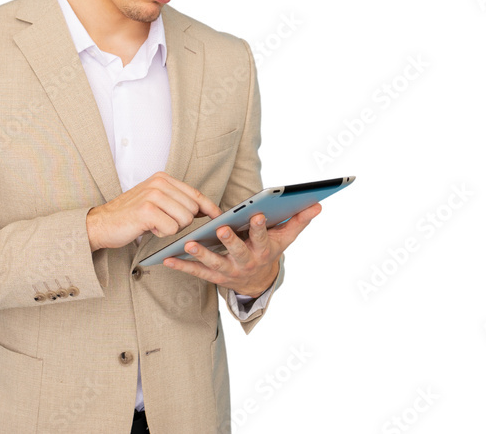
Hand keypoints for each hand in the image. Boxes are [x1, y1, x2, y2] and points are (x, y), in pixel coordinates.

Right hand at [86, 172, 221, 250]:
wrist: (102, 224)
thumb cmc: (131, 215)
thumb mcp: (156, 201)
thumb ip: (178, 201)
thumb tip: (206, 209)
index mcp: (163, 178)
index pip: (195, 193)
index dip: (209, 207)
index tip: (219, 216)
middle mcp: (159, 183)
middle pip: (192, 209)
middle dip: (183, 222)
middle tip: (163, 222)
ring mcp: (152, 195)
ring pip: (184, 219)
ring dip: (172, 228)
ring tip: (155, 224)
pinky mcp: (147, 210)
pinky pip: (171, 229)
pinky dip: (162, 234)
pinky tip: (149, 228)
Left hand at [161, 202, 322, 296]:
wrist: (258, 282)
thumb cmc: (270, 250)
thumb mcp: (286, 237)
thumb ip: (299, 220)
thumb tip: (318, 203)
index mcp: (263, 250)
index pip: (263, 238)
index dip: (261, 227)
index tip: (259, 215)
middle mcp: (246, 262)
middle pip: (238, 252)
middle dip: (230, 241)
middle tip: (221, 229)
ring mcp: (229, 271)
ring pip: (214, 264)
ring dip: (201, 254)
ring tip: (189, 243)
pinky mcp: (213, 277)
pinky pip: (196, 272)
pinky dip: (182, 265)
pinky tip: (167, 258)